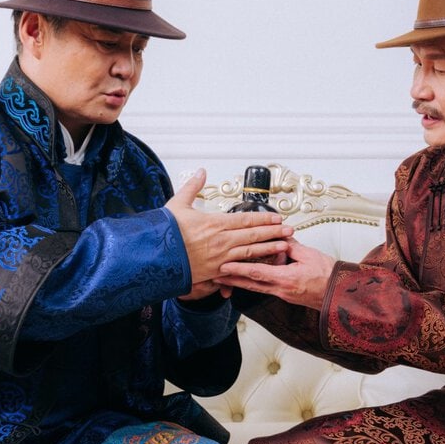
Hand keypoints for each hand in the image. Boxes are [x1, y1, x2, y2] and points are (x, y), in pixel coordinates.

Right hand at [165, 168, 292, 286]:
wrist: (154, 258)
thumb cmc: (165, 233)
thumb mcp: (177, 204)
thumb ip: (193, 187)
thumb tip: (201, 172)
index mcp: (214, 223)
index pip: (246, 219)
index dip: (264, 218)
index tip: (277, 217)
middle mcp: (221, 241)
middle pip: (254, 235)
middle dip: (274, 232)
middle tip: (290, 230)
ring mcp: (220, 258)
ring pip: (251, 253)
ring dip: (270, 248)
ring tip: (285, 245)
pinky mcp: (215, 271)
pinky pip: (239, 268)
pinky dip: (254, 266)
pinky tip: (264, 266)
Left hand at [216, 238, 335, 309]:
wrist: (340, 294)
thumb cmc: (328, 275)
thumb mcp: (309, 255)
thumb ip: (291, 246)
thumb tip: (279, 238)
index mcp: (286, 278)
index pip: (257, 273)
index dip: (238, 269)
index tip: (224, 266)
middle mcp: (281, 289)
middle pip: (250, 284)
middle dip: (231, 281)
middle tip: (214, 276)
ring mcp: (283, 294)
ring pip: (256, 288)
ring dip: (239, 284)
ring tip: (224, 280)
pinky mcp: (286, 296)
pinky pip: (265, 289)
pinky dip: (253, 285)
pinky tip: (245, 282)